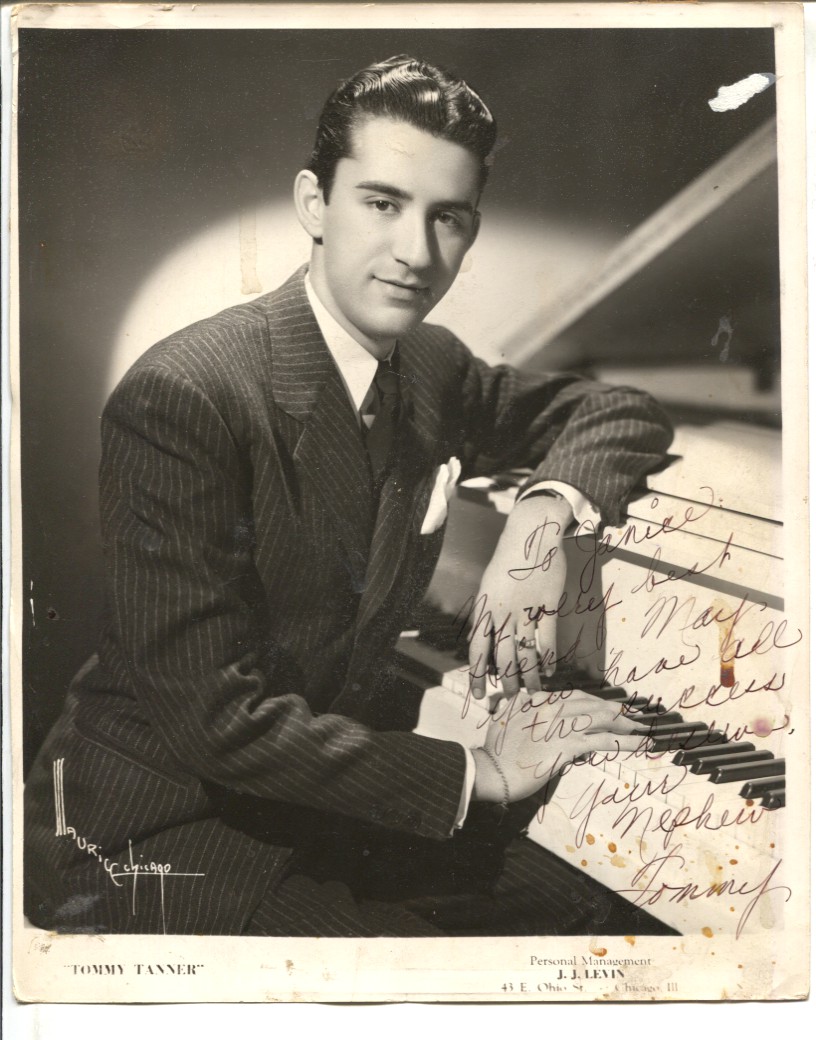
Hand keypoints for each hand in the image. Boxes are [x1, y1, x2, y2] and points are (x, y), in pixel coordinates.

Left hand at [467, 494, 572, 702]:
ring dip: (531, 676)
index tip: (479, 693)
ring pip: (527, 653)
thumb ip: (486, 614)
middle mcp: (503, 613)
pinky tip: (551, 670)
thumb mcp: (488, 586)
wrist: (530, 534)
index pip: (477, 650)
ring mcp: (526, 610)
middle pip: (503, 658)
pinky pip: (548, 639)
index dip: (478, 674)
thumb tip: (482, 641)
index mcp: (484, 608)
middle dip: (508, 681)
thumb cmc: (508, 561)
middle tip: (512, 696)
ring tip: (534, 690)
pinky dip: (549, 658)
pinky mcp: (548, 605)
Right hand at [473, 688, 650, 803]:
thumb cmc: (496, 753)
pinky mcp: (567, 745)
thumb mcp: (505, 721)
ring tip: (642, 731)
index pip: (574, 697)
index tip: (610, 710)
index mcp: (536, 700)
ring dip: (626, 726)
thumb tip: (529, 705)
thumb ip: (520, 709)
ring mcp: (559, 725)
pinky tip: (641, 745)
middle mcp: (550, 707)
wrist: (491, 771)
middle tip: (633, 719)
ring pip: (602, 720)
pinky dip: (626, 742)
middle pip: (592, 705)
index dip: (596, 703)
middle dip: (616, 712)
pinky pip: (603, 742)